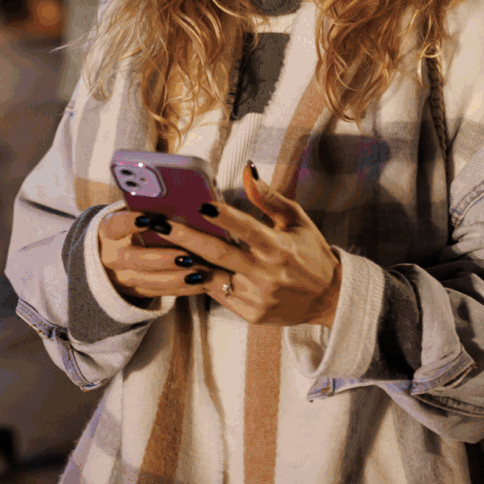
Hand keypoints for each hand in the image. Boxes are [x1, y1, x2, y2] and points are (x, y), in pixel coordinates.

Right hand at [97, 210, 225, 300]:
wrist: (111, 251)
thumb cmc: (132, 224)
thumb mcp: (131, 213)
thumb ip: (149, 207)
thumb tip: (180, 196)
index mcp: (108, 231)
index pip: (117, 226)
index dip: (131, 223)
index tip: (151, 218)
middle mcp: (112, 256)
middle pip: (134, 259)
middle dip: (161, 258)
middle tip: (186, 255)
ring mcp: (123, 276)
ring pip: (148, 281)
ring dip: (175, 278)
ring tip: (198, 273)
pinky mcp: (136, 291)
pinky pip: (159, 292)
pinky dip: (181, 289)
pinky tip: (200, 283)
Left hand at [122, 166, 342, 326]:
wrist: (330, 299)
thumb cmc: (311, 253)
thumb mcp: (296, 221)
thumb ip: (269, 198)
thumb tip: (247, 170)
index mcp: (279, 248)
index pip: (246, 229)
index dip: (224, 217)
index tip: (199, 204)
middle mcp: (267, 273)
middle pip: (218, 253)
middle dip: (184, 237)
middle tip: (156, 223)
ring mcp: (257, 296)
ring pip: (211, 275)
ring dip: (182, 260)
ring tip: (153, 244)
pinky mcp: (250, 313)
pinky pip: (217, 292)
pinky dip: (197, 278)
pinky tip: (176, 265)